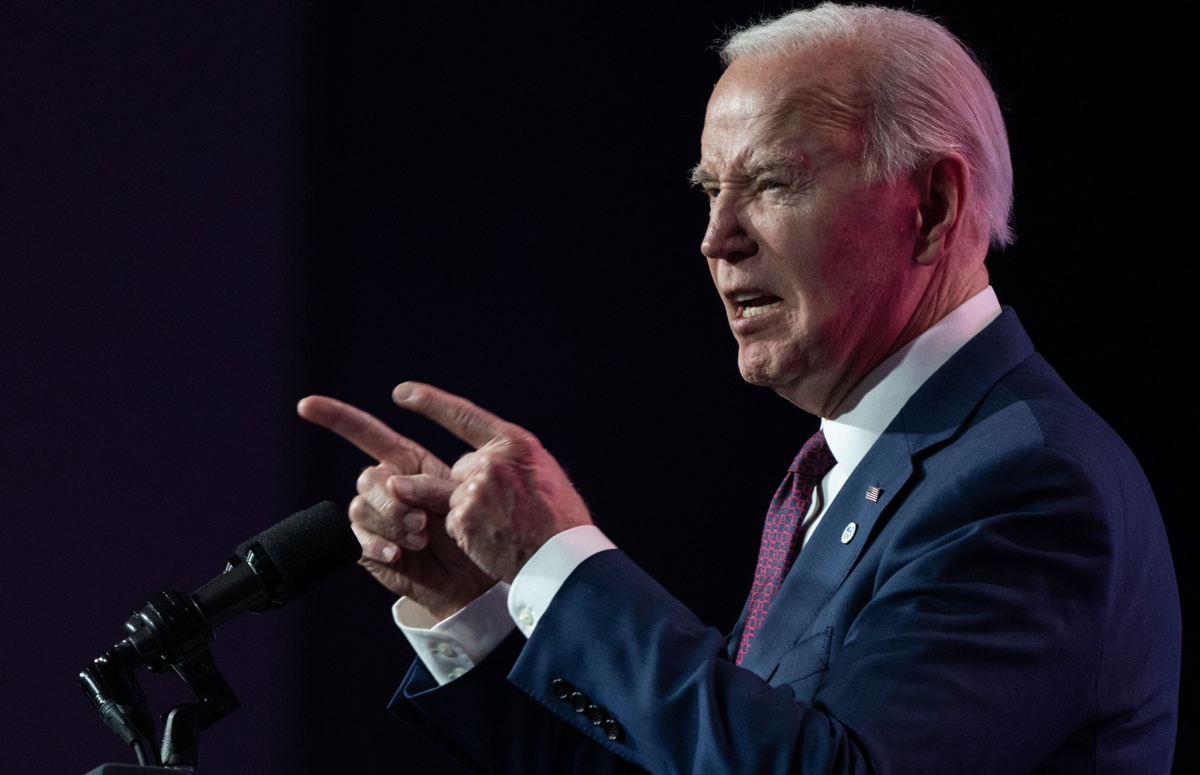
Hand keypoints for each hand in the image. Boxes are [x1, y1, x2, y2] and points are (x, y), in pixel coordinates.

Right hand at [296, 395, 494, 619]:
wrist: (468, 575)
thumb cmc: (468, 530)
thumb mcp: (457, 496)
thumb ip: (426, 483)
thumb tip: (394, 484)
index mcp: (405, 463)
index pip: (366, 432)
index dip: (336, 416)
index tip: (306, 405)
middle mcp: (385, 486)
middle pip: (367, 478)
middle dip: (393, 501)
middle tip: (423, 522)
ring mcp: (373, 516)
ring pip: (360, 507)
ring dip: (392, 525)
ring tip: (421, 539)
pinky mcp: (366, 545)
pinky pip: (356, 537)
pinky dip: (378, 544)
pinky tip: (398, 553)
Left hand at [392, 382, 592, 583]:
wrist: (562, 558)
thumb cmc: (559, 519)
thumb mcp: (543, 471)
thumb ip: (511, 460)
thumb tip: (482, 459)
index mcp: (515, 443)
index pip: (464, 416)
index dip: (429, 402)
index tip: (402, 392)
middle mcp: (491, 461)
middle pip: (462, 467)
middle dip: (474, 486)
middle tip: (509, 509)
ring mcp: (474, 490)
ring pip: (454, 496)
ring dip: (471, 511)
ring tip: (503, 526)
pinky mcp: (463, 519)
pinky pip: (454, 522)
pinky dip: (469, 533)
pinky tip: (494, 540)